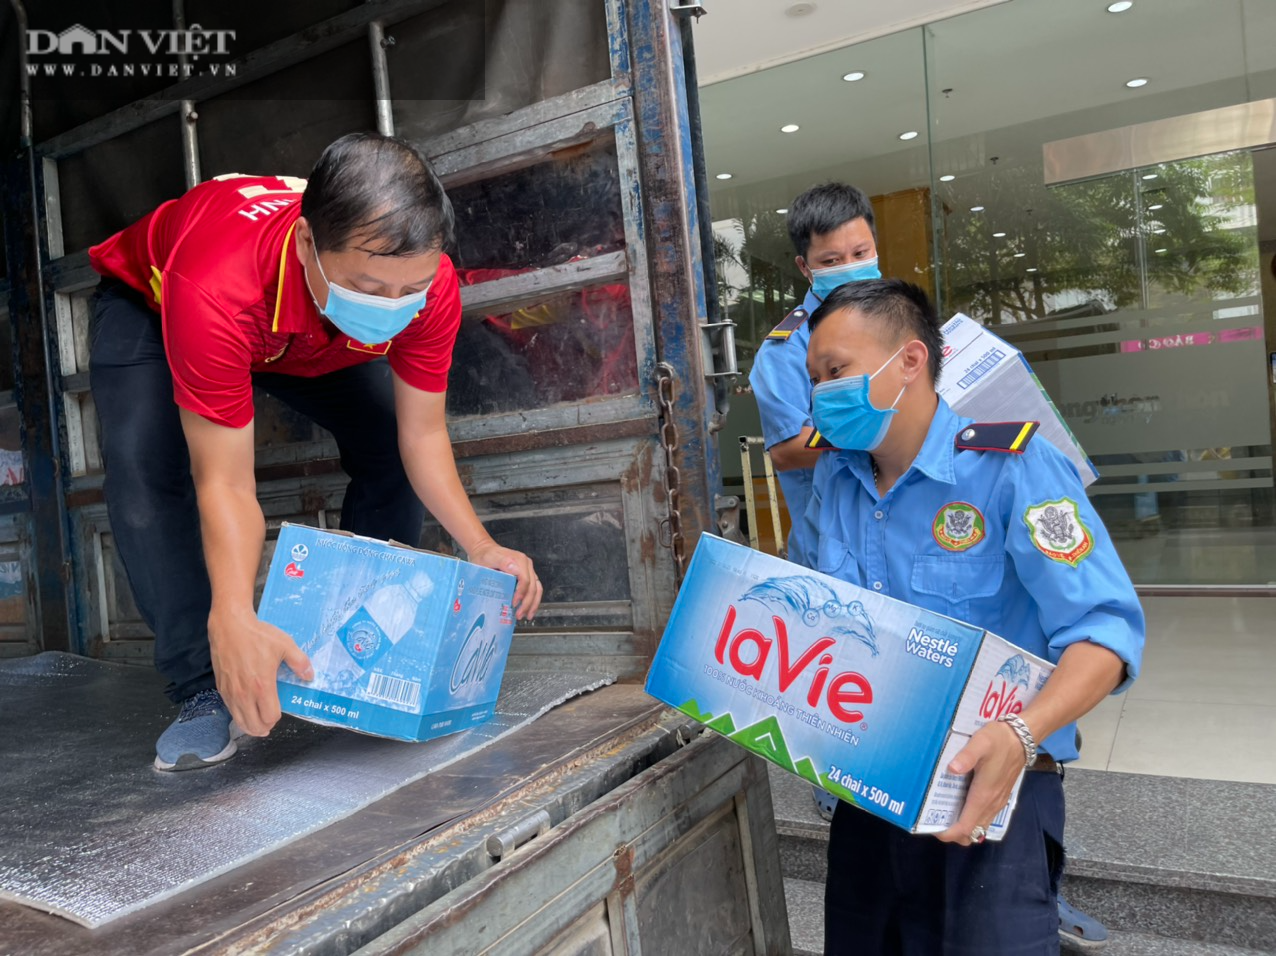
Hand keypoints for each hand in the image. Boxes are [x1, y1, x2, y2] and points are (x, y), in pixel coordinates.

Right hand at [208, 606, 312, 736]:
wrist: (229, 626)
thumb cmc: (257, 635)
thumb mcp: (285, 645)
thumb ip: (299, 662)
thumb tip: (310, 676)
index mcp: (262, 686)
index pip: (270, 716)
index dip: (276, 718)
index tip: (278, 712)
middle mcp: (244, 694)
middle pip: (254, 724)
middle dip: (264, 727)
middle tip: (268, 725)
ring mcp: (231, 692)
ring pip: (239, 720)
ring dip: (250, 726)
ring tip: (257, 726)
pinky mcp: (221, 688)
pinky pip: (230, 710)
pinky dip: (238, 715)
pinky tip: (243, 712)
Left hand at [468, 540, 542, 619]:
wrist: (484, 550)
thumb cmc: (485, 555)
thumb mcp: (489, 558)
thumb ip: (502, 562)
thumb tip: (514, 570)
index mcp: (518, 560)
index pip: (525, 580)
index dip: (521, 593)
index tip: (513, 603)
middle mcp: (526, 564)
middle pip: (533, 586)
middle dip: (527, 603)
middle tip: (519, 614)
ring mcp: (528, 570)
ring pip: (537, 589)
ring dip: (533, 604)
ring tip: (526, 615)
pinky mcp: (527, 575)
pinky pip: (535, 588)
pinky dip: (533, 600)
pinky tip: (528, 609)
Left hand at [936, 719, 1027, 845]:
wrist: (1022, 738)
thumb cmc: (998, 740)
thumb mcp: (980, 743)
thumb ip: (967, 756)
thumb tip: (952, 769)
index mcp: (983, 796)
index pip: (965, 827)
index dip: (948, 833)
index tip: (932, 827)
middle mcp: (991, 804)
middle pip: (971, 832)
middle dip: (952, 832)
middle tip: (934, 818)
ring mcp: (997, 802)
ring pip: (978, 826)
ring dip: (961, 825)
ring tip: (943, 810)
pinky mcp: (1000, 797)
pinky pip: (984, 817)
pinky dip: (971, 818)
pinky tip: (959, 801)